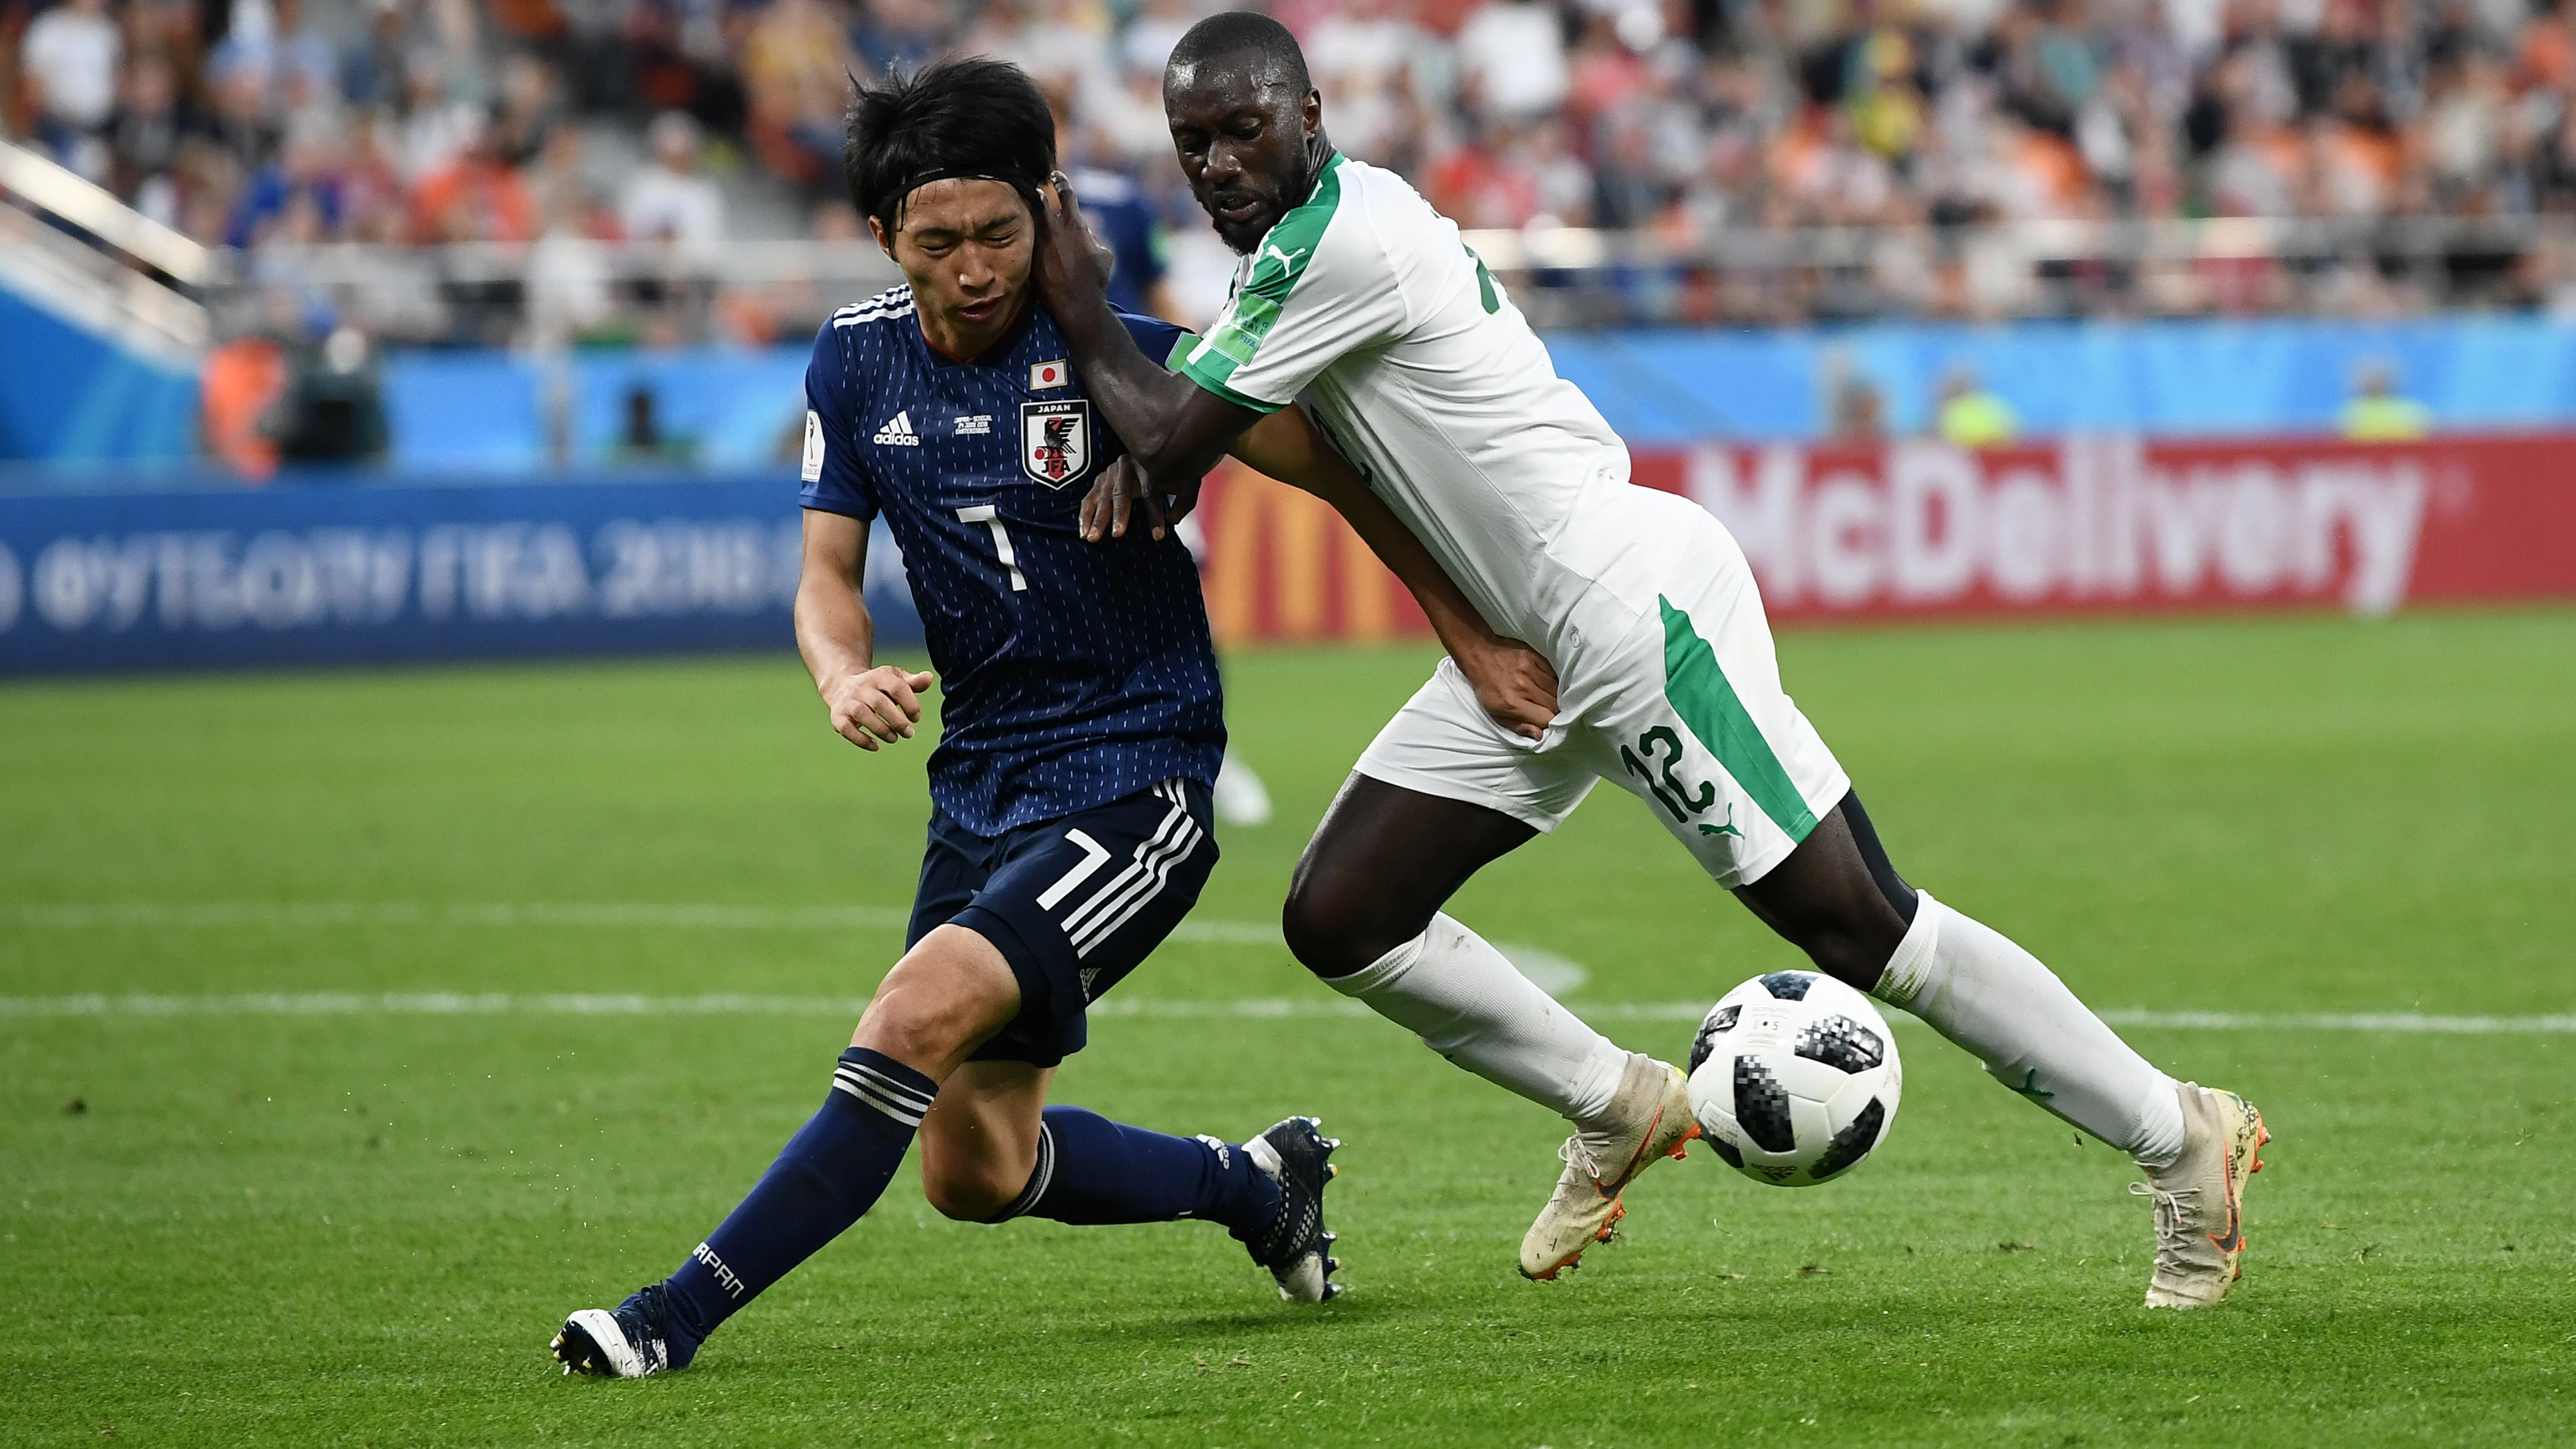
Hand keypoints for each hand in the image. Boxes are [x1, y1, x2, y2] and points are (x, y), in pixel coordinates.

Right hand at [821, 665, 935, 750]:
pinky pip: (846, 728)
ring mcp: (847, 701)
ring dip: (881, 730)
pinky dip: (861, 740)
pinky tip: (876, 746)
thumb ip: (913, 682)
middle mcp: (861, 687)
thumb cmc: (876, 685)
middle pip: (879, 703)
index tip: (916, 718)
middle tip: (909, 733)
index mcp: (879, 676)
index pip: (897, 687)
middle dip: (897, 721)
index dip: (910, 703)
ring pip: (862, 714)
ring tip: (894, 738)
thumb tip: (929, 678)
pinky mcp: (837, 716)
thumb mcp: (894, 679)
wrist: (841, 684)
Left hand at [1033, 170, 1115, 311]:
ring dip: (1030, 213)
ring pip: (1030, 219)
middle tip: (1036, 189)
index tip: (1056, 175)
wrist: (1077, 304)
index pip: (1066, 193)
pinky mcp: (1029, 258)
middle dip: (1039, 193)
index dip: (1061, 181)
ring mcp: (1039, 243)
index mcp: (1074, 223)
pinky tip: (1023, 235)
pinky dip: (1026, 235)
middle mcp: (1054, 228)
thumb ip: (1093, 238)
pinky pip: (1026, 241)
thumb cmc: (1095, 280)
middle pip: (1041, 201)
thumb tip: (1086, 233)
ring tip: (1029, 209)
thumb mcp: (1104, 254)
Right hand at [1079, 457, 1204, 541]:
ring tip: (1093, 539)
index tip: (1159, 536)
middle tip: (1117, 535)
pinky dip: (1085, 516)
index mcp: (1148, 464)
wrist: (1154, 453)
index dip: (1155, 514)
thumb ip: (1185, 499)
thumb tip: (1174, 520)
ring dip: (1097, 519)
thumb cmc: (1170, 472)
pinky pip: (1088, 499)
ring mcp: (1109, 473)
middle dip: (1119, 514)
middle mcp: (1125, 466)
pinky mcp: (1098, 481)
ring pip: (1102, 497)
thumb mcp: (1185, 480)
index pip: (1151, 491)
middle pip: (1121, 493)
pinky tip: (1083, 534)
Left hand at [1453, 635, 1558, 740]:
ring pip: (1558, 689)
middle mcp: (1524, 687)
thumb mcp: (1495, 713)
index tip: (1547, 722)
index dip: (1550, 723)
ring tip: (1547, 697)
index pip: (1547, 719)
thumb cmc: (1487, 687)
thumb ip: (1518, 726)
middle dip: (1555, 711)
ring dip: (1556, 696)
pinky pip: (1555, 673)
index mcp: (1513, 703)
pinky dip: (1554, 681)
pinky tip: (1547, 684)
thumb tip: (1539, 735)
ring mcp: (1531, 670)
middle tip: (1548, 711)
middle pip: (1556, 705)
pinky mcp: (1536, 657)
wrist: (1480, 655)